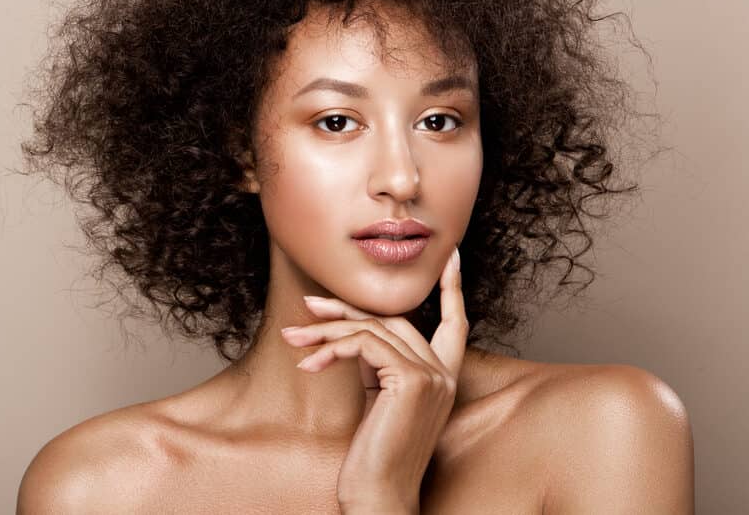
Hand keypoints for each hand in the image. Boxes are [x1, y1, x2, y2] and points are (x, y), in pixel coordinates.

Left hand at [280, 245, 466, 513]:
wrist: (379, 497)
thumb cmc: (374, 456)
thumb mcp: (378, 399)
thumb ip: (378, 364)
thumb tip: (354, 335)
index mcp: (443, 378)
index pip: (455, 323)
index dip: (453, 288)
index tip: (450, 257)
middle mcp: (444, 374)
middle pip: (393, 320)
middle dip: (347, 309)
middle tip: (308, 308)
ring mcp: (432, 376)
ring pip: (373, 329)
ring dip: (326, 331)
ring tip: (293, 338)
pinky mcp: (412, 381)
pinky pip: (364, 344)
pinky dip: (331, 348)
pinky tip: (309, 364)